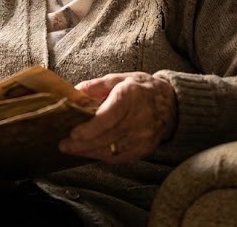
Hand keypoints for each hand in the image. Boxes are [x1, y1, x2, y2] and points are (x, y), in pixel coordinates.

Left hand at [59, 72, 176, 163]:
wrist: (173, 104)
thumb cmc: (142, 88)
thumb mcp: (120, 78)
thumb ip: (96, 85)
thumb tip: (75, 92)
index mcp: (130, 96)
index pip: (109, 117)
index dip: (90, 128)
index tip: (73, 133)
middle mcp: (138, 118)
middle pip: (106, 136)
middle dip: (82, 144)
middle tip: (63, 145)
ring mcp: (143, 136)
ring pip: (111, 150)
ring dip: (88, 152)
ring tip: (71, 149)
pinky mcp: (145, 148)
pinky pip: (120, 157)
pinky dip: (102, 156)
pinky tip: (89, 152)